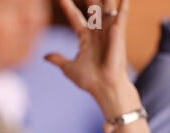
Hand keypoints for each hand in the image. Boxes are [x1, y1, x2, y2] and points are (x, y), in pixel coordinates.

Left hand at [45, 0, 139, 118]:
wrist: (103, 87)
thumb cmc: (89, 80)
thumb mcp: (68, 68)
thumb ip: (58, 59)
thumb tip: (45, 56)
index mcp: (85, 38)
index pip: (75, 17)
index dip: (67, 6)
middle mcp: (97, 32)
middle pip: (91, 8)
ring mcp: (108, 32)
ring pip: (106, 8)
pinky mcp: (118, 35)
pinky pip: (122, 17)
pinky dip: (124, 7)